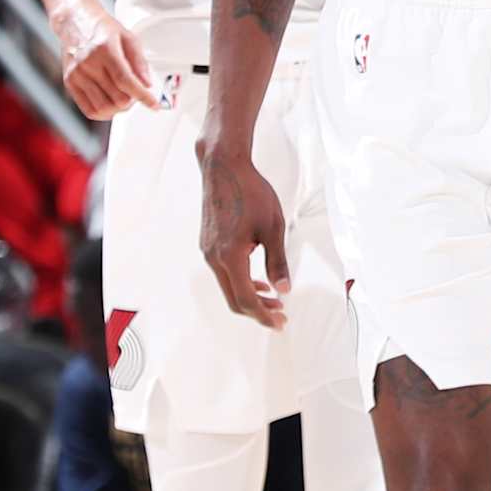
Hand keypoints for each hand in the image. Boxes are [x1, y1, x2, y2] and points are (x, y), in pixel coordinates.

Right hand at [54, 0, 157, 119]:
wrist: (75, 22)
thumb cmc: (102, 29)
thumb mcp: (128, 37)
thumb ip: (139, 61)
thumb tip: (147, 83)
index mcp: (105, 50)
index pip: (125, 81)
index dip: (142, 96)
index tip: (153, 104)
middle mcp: (88, 63)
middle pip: (116, 97)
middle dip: (132, 101)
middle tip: (136, 94)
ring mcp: (77, 75)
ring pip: (103, 108)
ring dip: (119, 109)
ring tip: (124, 98)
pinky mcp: (69, 83)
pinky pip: (89, 110)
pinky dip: (104, 112)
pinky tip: (111, 104)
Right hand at [198, 139, 290, 327]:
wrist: (224, 167)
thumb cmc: (251, 192)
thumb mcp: (273, 226)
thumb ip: (277, 261)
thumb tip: (283, 289)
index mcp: (230, 256)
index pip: (246, 299)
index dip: (264, 315)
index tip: (280, 323)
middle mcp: (214, 257)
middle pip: (234, 299)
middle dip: (258, 311)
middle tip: (281, 315)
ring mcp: (207, 251)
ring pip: (228, 287)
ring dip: (249, 296)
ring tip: (273, 298)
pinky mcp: (207, 243)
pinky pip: (223, 272)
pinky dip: (240, 282)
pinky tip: (257, 279)